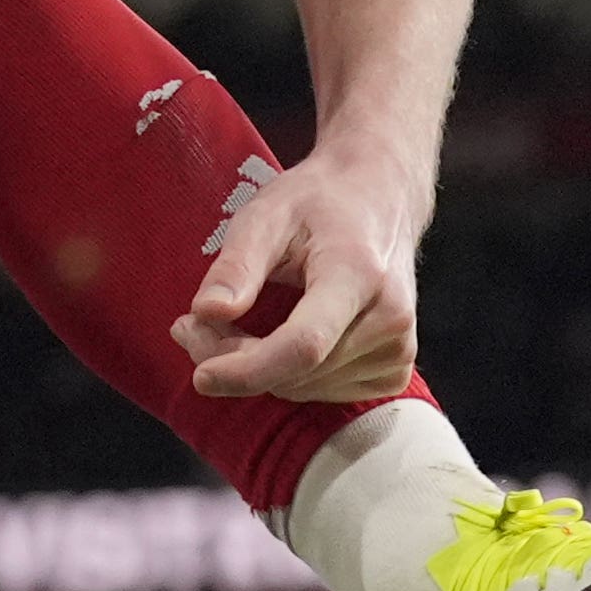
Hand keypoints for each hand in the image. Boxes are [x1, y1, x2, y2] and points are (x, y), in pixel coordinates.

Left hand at [173, 135, 426, 402]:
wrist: (380, 198)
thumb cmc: (318, 203)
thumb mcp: (267, 214)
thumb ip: (237, 265)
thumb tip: (207, 311)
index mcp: (358, 273)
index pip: (304, 345)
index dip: (247, 370)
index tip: (201, 376)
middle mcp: (389, 317)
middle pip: (297, 371)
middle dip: (234, 359)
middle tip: (193, 325)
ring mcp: (398, 349)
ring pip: (305, 388)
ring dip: (257, 369)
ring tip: (230, 324)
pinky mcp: (395, 369)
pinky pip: (324, 392)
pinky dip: (287, 376)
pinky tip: (274, 340)